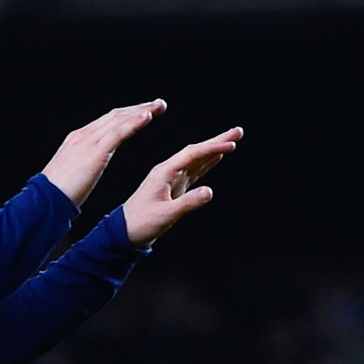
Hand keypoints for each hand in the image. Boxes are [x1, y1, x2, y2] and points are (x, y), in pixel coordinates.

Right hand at [42, 102, 167, 206]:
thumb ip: (85, 161)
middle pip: (115, 115)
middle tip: (158, 103)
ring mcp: (89, 141)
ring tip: (159, 106)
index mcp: (79, 139)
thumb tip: (91, 163)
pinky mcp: (96, 151)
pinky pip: (118, 132)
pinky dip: (134, 122)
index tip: (145, 111)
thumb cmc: (60, 191)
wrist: (46, 198)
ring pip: (119, 119)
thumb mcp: (74, 170)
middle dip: (138, 107)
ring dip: (141, 110)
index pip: (107, 121)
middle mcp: (84, 134)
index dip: (128, 115)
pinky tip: (148, 117)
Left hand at [121, 127, 242, 243]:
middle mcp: (169, 171)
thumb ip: (188, 203)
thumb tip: (210, 191)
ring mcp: (173, 179)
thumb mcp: (166, 215)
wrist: (125, 232)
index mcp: (164, 172)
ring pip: (197, 159)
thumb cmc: (142, 223)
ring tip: (233, 140)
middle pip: (197, 151)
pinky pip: (194, 171)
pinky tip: (217, 157)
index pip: (192, 155)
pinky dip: (207, 162)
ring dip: (215, 149)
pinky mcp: (175, 188)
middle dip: (218, 140)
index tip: (232, 144)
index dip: (213, 148)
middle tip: (238, 131)